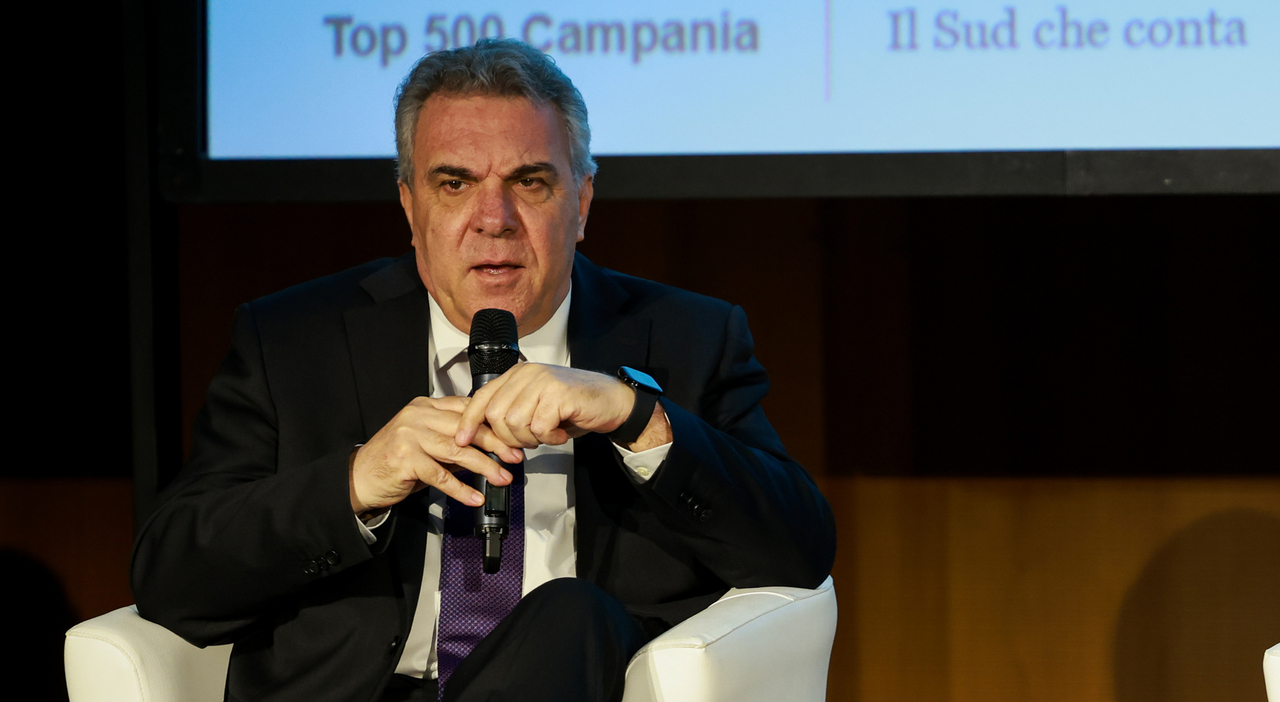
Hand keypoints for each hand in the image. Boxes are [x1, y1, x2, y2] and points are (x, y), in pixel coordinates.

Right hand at [350, 396, 523, 513]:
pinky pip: (440, 475)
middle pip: (465, 428)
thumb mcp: (425, 444)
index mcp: (425, 407)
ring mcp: (409, 436)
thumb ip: (453, 443)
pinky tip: (475, 496)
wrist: (359, 478)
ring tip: (501, 477)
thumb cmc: (394, 461)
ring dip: (484, 466)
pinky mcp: (405, 459)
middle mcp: (417, 417)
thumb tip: (489, 451)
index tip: (511, 438)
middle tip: (514, 457)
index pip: (465, 409)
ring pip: (457, 451)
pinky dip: (461, 489)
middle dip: (495, 444)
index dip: (492, 424)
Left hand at [454, 364, 635, 449]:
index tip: (463, 439)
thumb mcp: (536, 405)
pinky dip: (549, 438)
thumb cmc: (574, 406)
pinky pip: (539, 428)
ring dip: (531, 439)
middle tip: (530, 441)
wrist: (612, 401)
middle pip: (496, 415)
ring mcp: (543, 382)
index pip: (482, 397)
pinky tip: (560, 432)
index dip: (469, 421)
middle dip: (509, 438)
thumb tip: (484, 433)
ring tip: (547, 434)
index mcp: (517, 374)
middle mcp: (527, 373)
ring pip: (515, 423)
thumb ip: (511, 412)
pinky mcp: (558, 394)